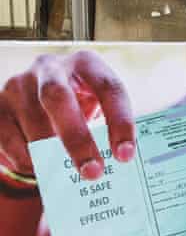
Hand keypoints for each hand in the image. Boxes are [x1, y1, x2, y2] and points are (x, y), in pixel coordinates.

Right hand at [0, 51, 134, 180]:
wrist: (35, 99)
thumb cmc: (77, 104)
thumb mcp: (96, 105)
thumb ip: (104, 127)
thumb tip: (114, 162)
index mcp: (86, 63)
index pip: (108, 87)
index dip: (119, 122)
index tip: (125, 156)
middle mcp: (50, 66)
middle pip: (59, 99)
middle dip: (77, 140)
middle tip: (92, 172)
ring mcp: (18, 84)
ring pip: (33, 124)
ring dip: (51, 155)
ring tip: (65, 172)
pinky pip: (10, 141)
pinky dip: (28, 160)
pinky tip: (39, 166)